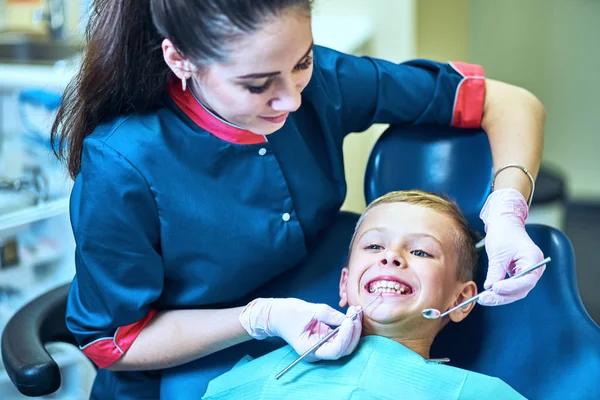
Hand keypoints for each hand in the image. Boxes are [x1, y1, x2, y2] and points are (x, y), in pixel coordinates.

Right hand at [239, 298, 361, 360]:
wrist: (276, 314)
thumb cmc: (287, 313)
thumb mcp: (308, 310)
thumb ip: (329, 315)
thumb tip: (348, 318)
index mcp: (310, 349)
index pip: (335, 350)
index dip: (345, 336)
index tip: (349, 320)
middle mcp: (318, 351)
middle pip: (344, 349)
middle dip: (353, 332)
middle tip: (355, 313)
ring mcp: (323, 345)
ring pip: (346, 343)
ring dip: (353, 328)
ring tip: (355, 311)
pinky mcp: (326, 338)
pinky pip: (342, 336)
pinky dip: (349, 326)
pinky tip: (352, 313)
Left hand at [478, 188, 544, 305]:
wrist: (505, 223)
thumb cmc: (504, 233)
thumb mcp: (498, 253)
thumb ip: (496, 272)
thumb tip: (490, 288)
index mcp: (534, 259)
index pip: (526, 280)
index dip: (510, 287)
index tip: (494, 288)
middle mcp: (534, 268)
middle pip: (521, 289)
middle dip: (502, 296)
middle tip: (485, 299)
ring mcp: (528, 272)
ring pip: (516, 291)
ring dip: (500, 296)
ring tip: (484, 298)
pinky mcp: (519, 274)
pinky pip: (512, 287)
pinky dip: (501, 291)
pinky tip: (489, 293)